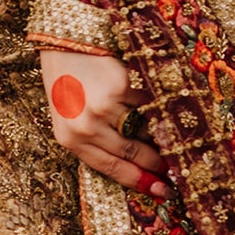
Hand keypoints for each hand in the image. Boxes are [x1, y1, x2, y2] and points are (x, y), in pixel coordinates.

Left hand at [40, 49, 168, 194]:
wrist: (62, 43)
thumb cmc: (67, 82)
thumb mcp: (70, 117)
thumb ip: (94, 140)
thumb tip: (137, 163)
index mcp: (70, 139)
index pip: (111, 168)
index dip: (139, 181)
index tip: (160, 191)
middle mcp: (85, 126)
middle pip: (130, 153)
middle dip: (155, 163)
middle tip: (172, 167)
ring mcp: (103, 107)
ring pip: (143, 129)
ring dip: (159, 135)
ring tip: (171, 137)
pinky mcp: (120, 87)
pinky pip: (146, 104)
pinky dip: (156, 106)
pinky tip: (162, 105)